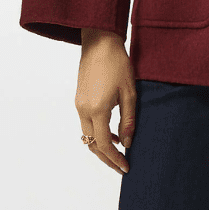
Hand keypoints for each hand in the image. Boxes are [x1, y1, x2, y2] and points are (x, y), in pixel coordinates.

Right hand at [76, 28, 136, 175]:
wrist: (100, 42)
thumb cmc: (117, 63)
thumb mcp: (129, 92)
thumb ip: (128, 120)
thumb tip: (127, 143)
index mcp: (97, 109)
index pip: (104, 144)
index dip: (115, 158)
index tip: (126, 167)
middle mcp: (84, 110)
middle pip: (92, 144)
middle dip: (106, 158)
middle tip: (121, 167)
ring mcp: (79, 104)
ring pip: (87, 135)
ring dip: (101, 146)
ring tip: (119, 151)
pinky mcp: (79, 99)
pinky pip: (86, 123)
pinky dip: (97, 133)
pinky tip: (111, 132)